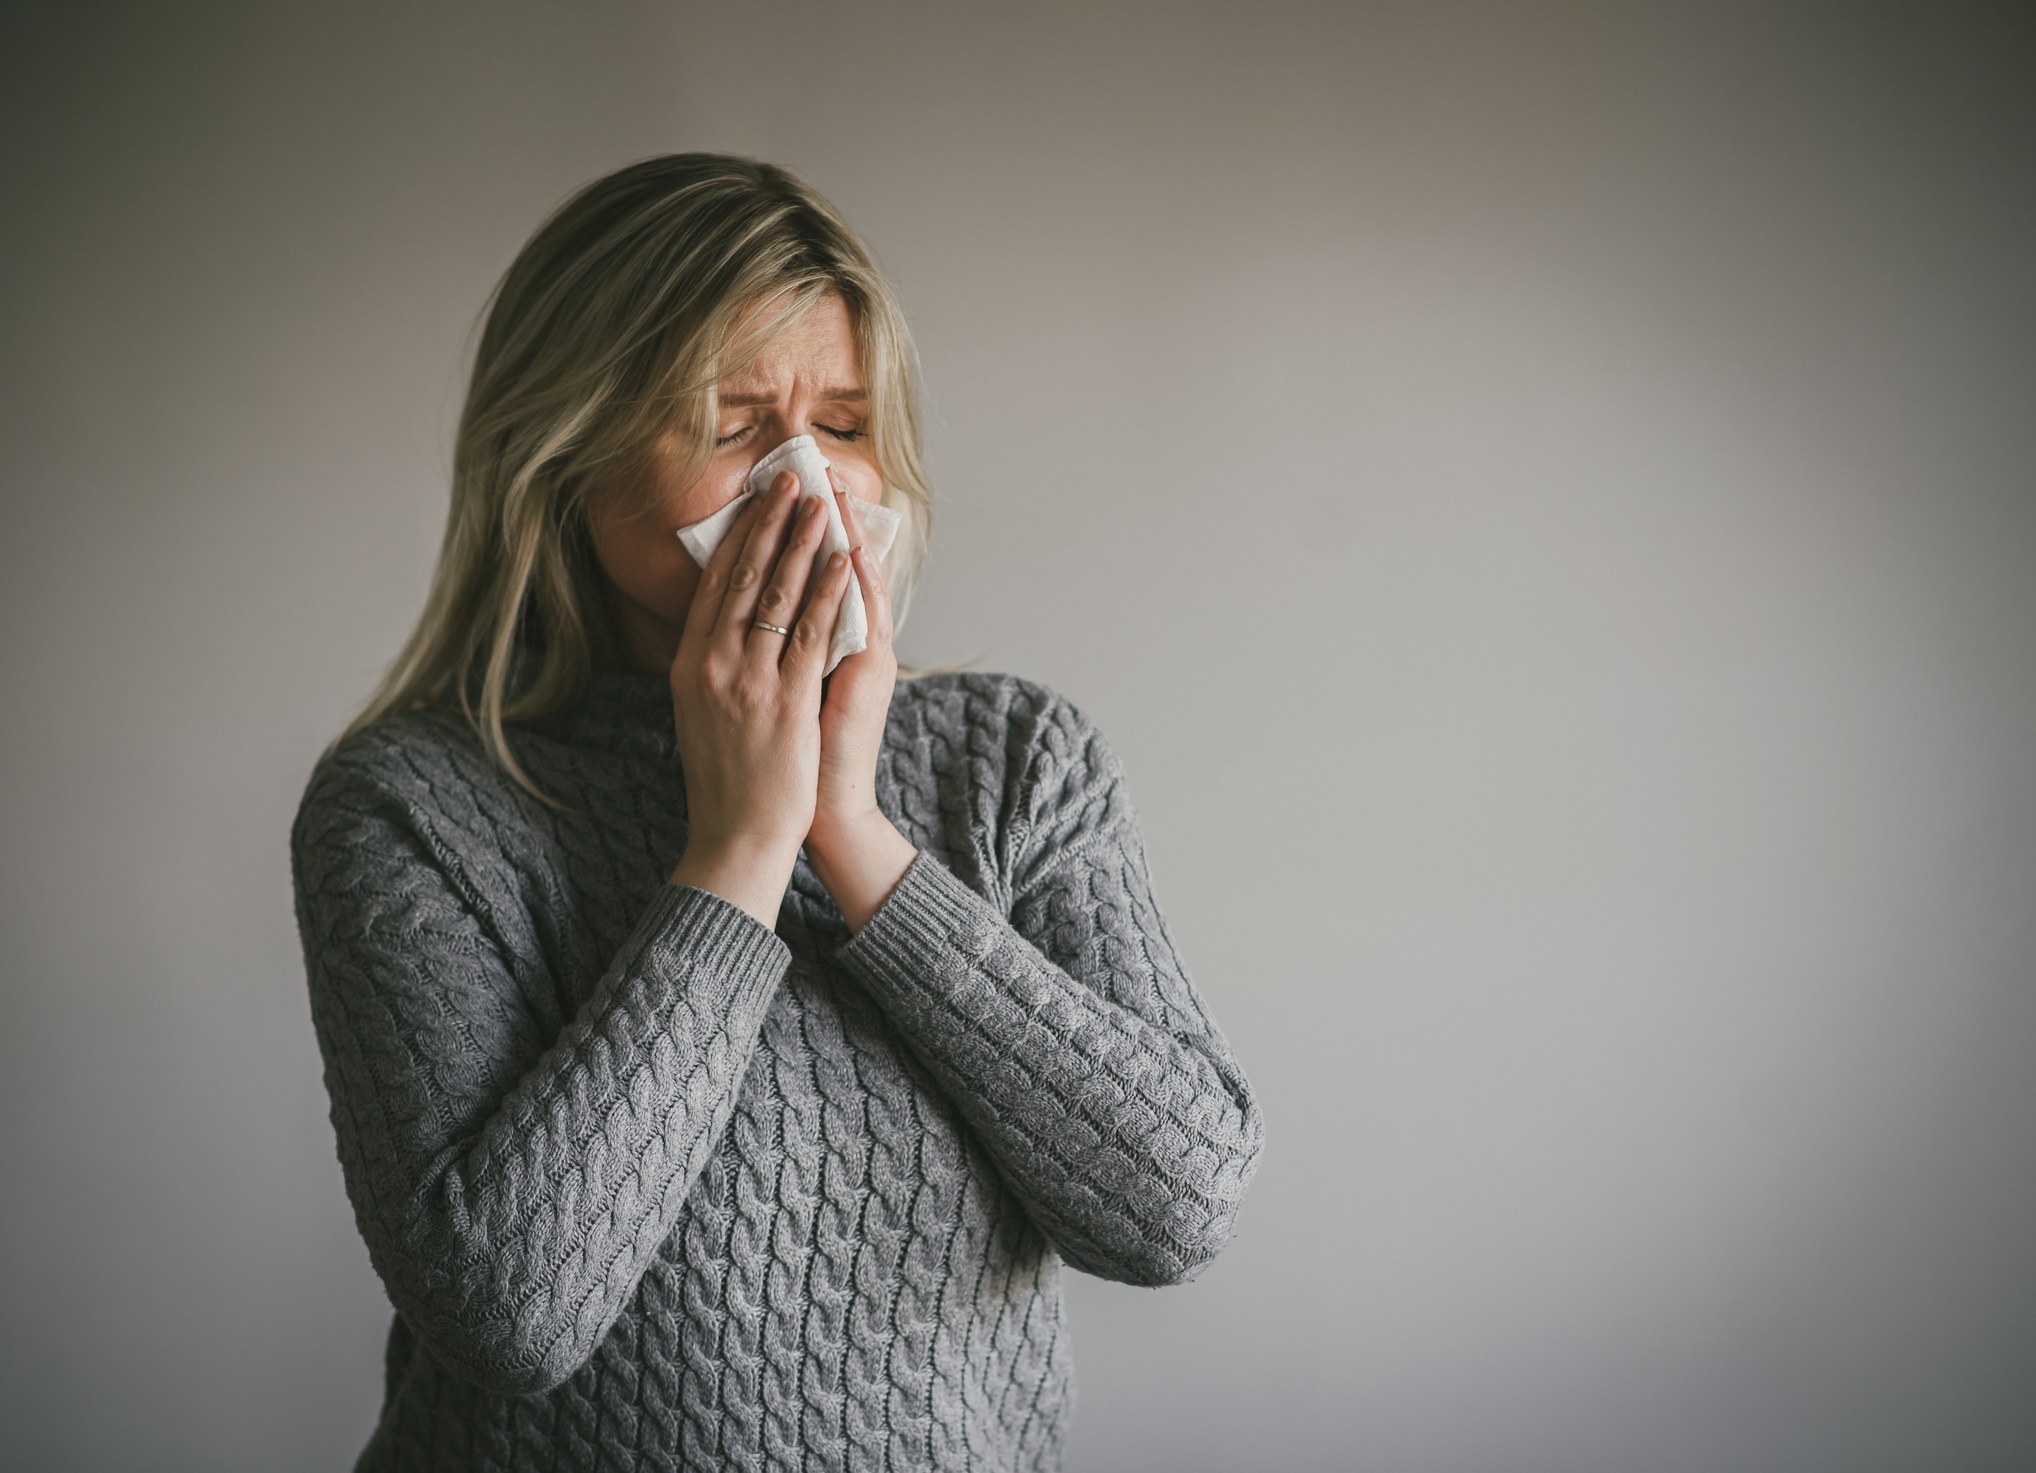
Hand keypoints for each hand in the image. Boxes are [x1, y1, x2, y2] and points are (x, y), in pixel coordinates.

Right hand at [667, 471, 853, 926]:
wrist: (737, 836)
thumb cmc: (726, 781)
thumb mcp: (701, 714)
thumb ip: (712, 669)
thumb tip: (722, 631)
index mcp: (690, 665)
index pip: (714, 584)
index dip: (738, 537)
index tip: (756, 500)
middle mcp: (713, 664)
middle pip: (744, 576)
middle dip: (769, 523)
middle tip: (790, 480)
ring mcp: (748, 680)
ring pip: (779, 594)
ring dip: (803, 542)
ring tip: (821, 504)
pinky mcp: (785, 699)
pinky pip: (812, 632)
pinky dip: (829, 591)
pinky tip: (842, 560)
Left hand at [804, 479, 917, 931]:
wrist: (822, 810)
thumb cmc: (794, 761)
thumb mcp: (778, 695)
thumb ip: (775, 653)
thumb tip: (741, 619)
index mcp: (825, 647)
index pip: (813, 577)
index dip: (796, 535)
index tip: (777, 495)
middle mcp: (851, 643)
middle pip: (837, 565)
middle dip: (820, 518)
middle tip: (811, 470)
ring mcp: (866, 655)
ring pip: (855, 581)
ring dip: (842, 534)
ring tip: (830, 491)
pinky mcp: (872, 673)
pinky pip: (864, 614)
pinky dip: (854, 580)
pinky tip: (846, 546)